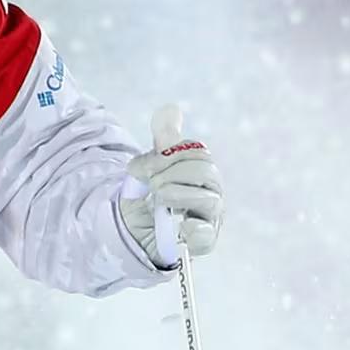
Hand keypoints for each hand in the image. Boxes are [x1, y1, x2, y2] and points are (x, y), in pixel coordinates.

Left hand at [119, 104, 222, 268]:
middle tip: (150, 184)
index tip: (139, 168)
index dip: (167, 155)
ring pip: (207, 199)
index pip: (197, 152)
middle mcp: (212, 191)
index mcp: (202, 170)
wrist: (137, 233)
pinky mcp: (204, 241)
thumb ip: (163, 141)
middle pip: (203, 170)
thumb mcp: (150, 166)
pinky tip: (182, 225)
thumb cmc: (151, 199)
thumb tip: (171, 108)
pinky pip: (207, 234)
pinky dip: (194, 229)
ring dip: (175, 195)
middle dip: (169, 173)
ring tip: (158, 200)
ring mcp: (211, 217)